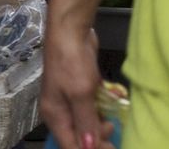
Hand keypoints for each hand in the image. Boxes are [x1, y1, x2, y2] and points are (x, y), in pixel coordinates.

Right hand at [38, 16, 106, 148]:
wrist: (70, 32)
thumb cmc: (71, 62)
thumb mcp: (81, 93)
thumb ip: (85, 121)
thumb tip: (89, 147)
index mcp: (55, 117)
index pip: (69, 145)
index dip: (88, 148)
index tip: (108, 145)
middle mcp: (60, 112)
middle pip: (78, 135)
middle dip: (95, 137)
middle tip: (111, 128)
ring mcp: (70, 99)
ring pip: (86, 121)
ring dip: (99, 122)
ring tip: (113, 119)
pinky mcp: (81, 88)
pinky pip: (91, 106)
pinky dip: (101, 107)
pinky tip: (112, 103)